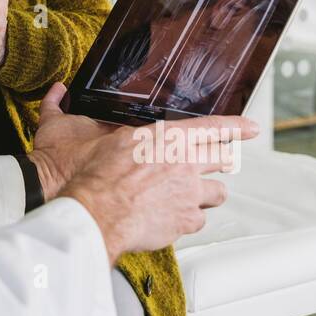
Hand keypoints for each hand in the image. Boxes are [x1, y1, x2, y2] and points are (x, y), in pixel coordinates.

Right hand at [28, 84, 258, 263]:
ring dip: (207, 192)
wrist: (94, 211)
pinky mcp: (184, 220)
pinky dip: (190, 218)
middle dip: (222, 160)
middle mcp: (183, 163)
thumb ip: (82, 115)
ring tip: (193, 194)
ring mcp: (187, 193)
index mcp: (165, 137)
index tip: (252, 126)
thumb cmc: (90, 174)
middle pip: (221, 159)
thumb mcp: (86, 134)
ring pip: (217, 192)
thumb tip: (64, 95)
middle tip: (218, 162)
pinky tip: (175, 216)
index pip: (212, 126)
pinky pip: (199, 219)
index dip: (236, 125)